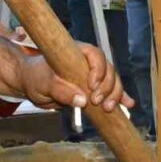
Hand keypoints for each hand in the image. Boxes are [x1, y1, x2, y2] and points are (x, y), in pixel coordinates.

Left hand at [15, 43, 133, 113]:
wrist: (32, 84)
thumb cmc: (35, 77)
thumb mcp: (43, 84)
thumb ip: (61, 91)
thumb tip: (82, 100)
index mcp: (76, 53)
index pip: (95, 55)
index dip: (98, 69)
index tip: (91, 85)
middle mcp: (88, 62)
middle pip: (108, 70)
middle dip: (108, 87)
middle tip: (97, 102)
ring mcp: (93, 76)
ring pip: (112, 82)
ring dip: (114, 95)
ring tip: (108, 109)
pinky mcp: (94, 90)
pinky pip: (110, 92)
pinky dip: (120, 98)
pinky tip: (128, 105)